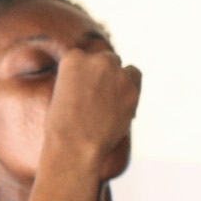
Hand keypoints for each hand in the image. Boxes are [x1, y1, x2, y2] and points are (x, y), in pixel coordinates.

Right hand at [43, 44, 141, 167]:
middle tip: (103, 97)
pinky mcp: (132, 87)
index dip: (90, 74)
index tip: (88, 90)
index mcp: (73, 58)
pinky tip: (124, 105)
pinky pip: (136, 80)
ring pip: (126, 69)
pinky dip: (133, 90)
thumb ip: (82, 77)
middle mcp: (96, 60)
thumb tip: (104, 76)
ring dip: (122, 81)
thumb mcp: (64, 90)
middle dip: (107, 75)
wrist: (75, 142)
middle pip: (108, 60)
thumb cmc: (64, 123)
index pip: (87, 58)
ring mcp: (116, 72)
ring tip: (113, 102)